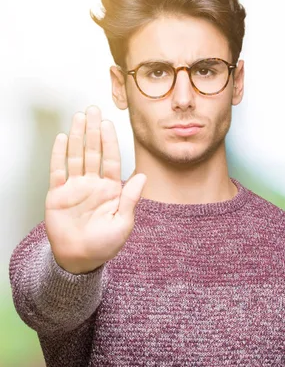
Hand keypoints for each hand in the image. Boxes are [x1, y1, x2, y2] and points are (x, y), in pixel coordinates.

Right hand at [44, 106, 145, 273]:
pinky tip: (63, 138)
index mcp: (111, 189)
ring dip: (78, 137)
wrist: (80, 259)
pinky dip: (60, 155)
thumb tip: (142, 176)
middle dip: (94, 131)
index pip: (111, 159)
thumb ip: (131, 198)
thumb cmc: (105, 244)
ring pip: (76, 156)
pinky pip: (58, 171)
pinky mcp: (58, 194)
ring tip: (79, 117)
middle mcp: (93, 184)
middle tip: (93, 110)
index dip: (110, 141)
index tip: (110, 123)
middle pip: (93, 152)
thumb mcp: (123, 223)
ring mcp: (75, 188)